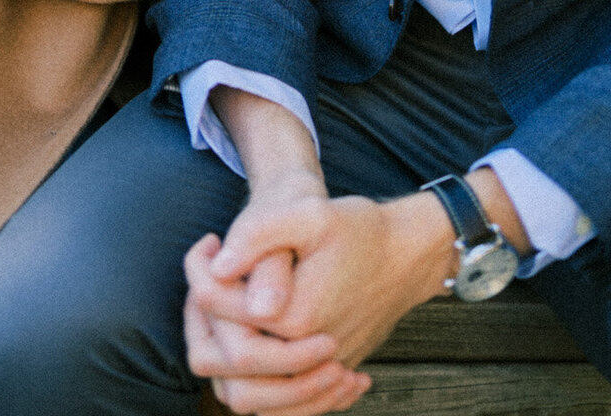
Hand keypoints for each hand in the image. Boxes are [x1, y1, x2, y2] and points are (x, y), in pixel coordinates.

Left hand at [184, 161, 369, 415]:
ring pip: (246, 395)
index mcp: (292, 318)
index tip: (208, 242)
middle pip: (221, 364)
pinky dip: (255, 377)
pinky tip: (251, 333)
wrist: (409, 256)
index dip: (200, 274)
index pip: (218, 311)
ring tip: (223, 306)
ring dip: (224, 354)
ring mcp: (317, 373)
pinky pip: (278, 403)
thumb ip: (262, 234)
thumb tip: (219, 267)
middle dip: (203, 321)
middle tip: (209, 278)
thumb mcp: (313, 214)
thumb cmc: (362, 231)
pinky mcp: (327, 377)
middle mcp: (303, 356)